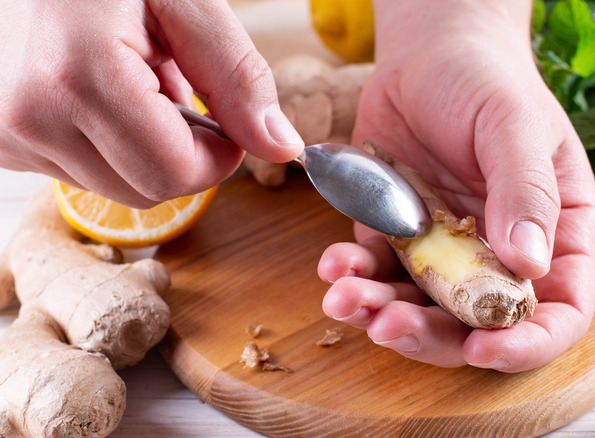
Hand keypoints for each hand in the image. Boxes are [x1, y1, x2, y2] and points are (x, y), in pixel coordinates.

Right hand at [0, 0, 302, 207]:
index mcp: (78, 76)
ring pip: (118, 188)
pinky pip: (82, 174)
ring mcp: (7, 134)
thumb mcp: (183, 0)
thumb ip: (236, 75)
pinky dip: (109, 144)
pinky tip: (101, 93)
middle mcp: (30, 116)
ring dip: (146, 146)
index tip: (224, 120)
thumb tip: (281, 147)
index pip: (174, 173)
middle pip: (149, 191)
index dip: (217, 155)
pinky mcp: (1, 142)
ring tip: (133, 80)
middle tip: (177, 88)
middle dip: (183, 151)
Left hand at [317, 1, 594, 371]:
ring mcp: (446, 250)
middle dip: (431, 336)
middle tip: (388, 326)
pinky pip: (376, 272)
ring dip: (379, 313)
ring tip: (344, 297)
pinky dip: (353, 277)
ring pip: (419, 307)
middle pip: (476, 323)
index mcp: (553, 235)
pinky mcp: (398, 236)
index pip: (558, 311)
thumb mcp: (515, 125)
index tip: (482, 347)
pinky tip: (334, 266)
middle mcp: (500, 253)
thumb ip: (527, 191)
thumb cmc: (487, 79)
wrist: (428, 51)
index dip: (525, 342)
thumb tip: (531, 264)